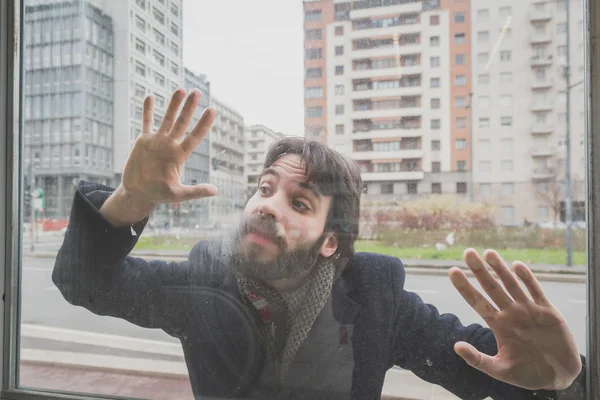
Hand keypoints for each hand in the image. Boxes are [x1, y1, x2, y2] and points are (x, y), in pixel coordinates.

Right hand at [100, 88, 216, 225]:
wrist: (139, 193)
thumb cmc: (160, 194)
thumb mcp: (179, 194)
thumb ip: (196, 191)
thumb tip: (215, 191)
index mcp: (180, 155)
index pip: (195, 136)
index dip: (203, 124)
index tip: (211, 110)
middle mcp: (171, 145)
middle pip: (183, 123)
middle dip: (189, 108)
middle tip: (197, 92)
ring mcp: (157, 141)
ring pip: (167, 119)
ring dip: (173, 105)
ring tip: (181, 89)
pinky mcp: (143, 141)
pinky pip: (146, 122)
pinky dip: (148, 110)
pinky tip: (150, 97)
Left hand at [449, 249, 581, 390]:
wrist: (558, 377)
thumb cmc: (527, 374)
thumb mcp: (499, 370)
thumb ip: (478, 359)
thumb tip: (455, 346)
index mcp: (498, 324)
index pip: (477, 301)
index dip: (465, 287)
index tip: (452, 271)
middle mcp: (510, 313)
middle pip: (491, 287)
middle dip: (479, 270)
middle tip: (467, 252)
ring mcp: (528, 310)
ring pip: (511, 284)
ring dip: (500, 269)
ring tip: (489, 253)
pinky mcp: (547, 311)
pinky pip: (535, 291)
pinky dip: (527, 278)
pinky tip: (517, 266)